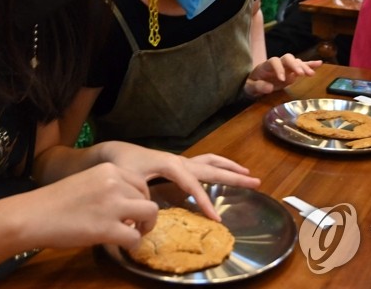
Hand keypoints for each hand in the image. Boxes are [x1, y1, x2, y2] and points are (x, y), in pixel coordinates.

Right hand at [24, 162, 158, 249]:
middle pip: (148, 198)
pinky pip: (134, 237)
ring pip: (150, 214)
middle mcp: (114, 183)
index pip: (141, 182)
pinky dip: (133, 244)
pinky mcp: (107, 228)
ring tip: (132, 234)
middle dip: (144, 213)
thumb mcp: (86, 181)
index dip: (140, 198)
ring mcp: (112, 205)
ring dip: (144, 227)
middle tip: (134, 225)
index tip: (132, 210)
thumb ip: (108, 187)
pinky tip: (123, 245)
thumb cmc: (55, 201)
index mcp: (109, 169)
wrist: (34, 215)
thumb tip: (127, 203)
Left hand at [95, 143, 258, 221]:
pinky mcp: (177, 164)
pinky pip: (203, 165)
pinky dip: (217, 167)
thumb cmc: (122, 164)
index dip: (205, 202)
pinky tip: (224, 172)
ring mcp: (180, 161)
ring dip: (229, 167)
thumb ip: (139, 196)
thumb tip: (145, 215)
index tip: (217, 219)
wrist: (114, 151)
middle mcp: (179, 161)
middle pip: (212, 168)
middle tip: (256, 182)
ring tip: (247, 174)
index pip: (194, 185)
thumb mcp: (128, 179)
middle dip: (234, 176)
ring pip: (210, 162)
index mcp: (171, 164)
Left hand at [245, 54, 322, 95]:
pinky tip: (319, 63)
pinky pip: (301, 66)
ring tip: (311, 74)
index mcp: (266, 66)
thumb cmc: (251, 84)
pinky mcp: (291, 72)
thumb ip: (258, 86)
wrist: (254, 83)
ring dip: (304, 66)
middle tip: (301, 73)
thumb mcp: (250, 87)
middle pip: (287, 58)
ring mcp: (285, 67)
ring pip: (296, 62)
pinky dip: (310, 65)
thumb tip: (269, 87)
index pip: (274, 61)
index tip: (282, 79)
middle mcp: (278, 64)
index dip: (279, 68)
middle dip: (295, 65)